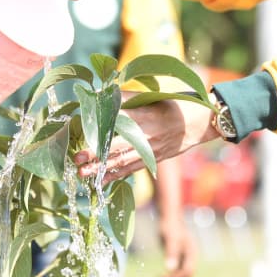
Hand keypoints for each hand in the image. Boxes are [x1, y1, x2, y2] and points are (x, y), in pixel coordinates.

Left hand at [75, 98, 218, 180]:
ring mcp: (151, 149)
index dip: (100, 129)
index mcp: (145, 115)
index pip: (118, 122)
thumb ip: (127, 97)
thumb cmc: (173, 105)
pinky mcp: (154, 159)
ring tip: (83, 173)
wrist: (199, 122)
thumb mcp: (152, 97)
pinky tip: (101, 181)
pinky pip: (133, 169)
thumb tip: (101, 95)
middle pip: (117, 146)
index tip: (82, 132)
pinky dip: (116, 176)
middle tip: (77, 159)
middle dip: (96, 154)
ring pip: (123, 161)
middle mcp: (147, 134)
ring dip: (102, 169)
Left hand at [158, 215, 196, 276]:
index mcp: (192, 253)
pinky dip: (171, 275)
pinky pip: (178, 271)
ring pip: (183, 275)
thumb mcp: (170, 239)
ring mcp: (186, 257)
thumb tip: (170, 269)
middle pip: (187, 276)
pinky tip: (160, 275)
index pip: (188, 272)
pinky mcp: (180, 257)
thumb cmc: (170, 226)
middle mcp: (191, 257)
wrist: (169, 218)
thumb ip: (171, 253)